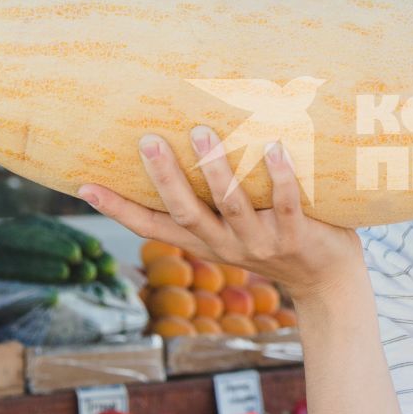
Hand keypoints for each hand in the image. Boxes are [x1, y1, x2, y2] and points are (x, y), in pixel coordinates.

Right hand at [76, 126, 363, 300]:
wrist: (329, 280)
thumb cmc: (277, 236)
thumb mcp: (237, 223)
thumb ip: (214, 195)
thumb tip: (192, 135)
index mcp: (205, 241)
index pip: (152, 226)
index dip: (118, 210)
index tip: (84, 186)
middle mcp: (226, 245)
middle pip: (186, 212)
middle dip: (166, 177)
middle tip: (148, 139)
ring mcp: (260, 244)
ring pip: (231, 206)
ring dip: (216, 170)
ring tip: (201, 133)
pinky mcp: (297, 238)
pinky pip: (285, 205)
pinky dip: (279, 176)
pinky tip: (275, 147)